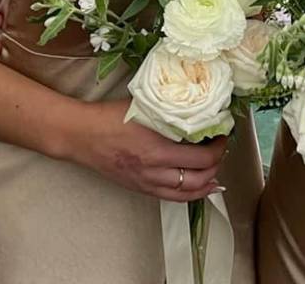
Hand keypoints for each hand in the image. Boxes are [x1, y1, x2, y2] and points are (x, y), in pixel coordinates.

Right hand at [62, 99, 227, 202]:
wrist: (81, 135)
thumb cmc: (110, 116)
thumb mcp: (145, 107)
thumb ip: (170, 112)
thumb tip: (198, 107)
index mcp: (157, 149)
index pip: (202, 158)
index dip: (219, 147)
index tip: (223, 134)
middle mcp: (154, 171)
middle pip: (200, 178)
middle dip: (217, 163)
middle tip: (220, 148)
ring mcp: (147, 183)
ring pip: (188, 193)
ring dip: (208, 182)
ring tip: (216, 169)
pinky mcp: (140, 188)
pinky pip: (173, 197)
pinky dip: (192, 193)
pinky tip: (201, 187)